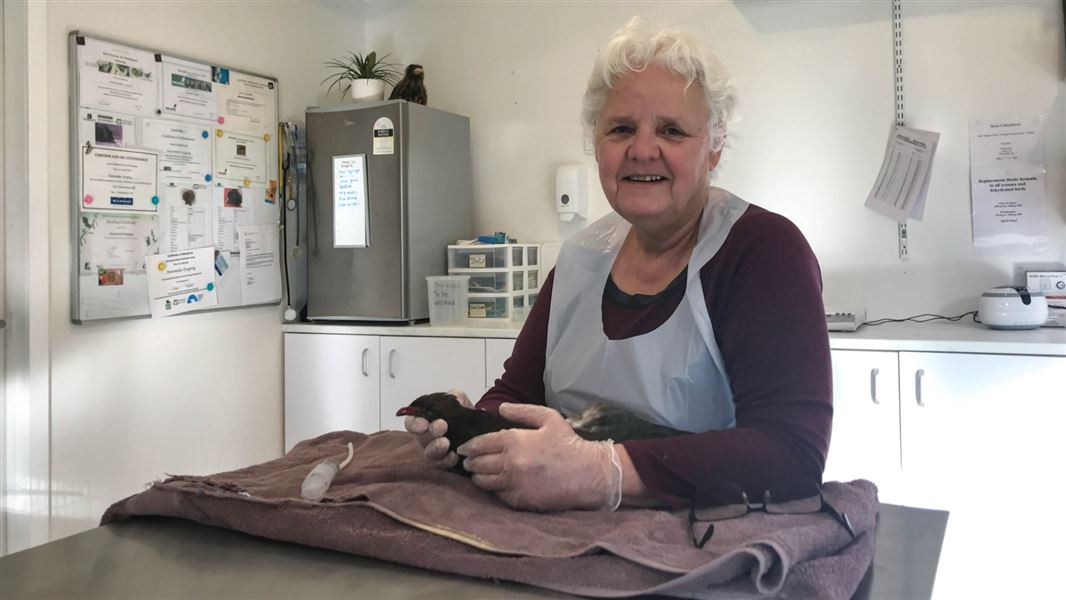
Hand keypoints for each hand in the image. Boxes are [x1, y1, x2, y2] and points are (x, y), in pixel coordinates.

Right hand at [403, 389, 471, 468]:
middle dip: (429, 433)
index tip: (423, 424)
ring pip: (430, 454)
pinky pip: (444, 464)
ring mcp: (437, 452)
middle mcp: (427, 437)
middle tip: (441, 426)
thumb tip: (454, 399)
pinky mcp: (447, 462)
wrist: (479, 427)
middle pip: (421, 439)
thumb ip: (455, 396)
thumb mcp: (460, 399)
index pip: (412, 423)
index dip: (415, 424)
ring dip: (436, 448)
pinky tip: (454, 456)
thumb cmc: (463, 413)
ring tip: (445, 443)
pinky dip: (448, 460)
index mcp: (425, 420)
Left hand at [456, 403, 621, 511]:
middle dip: (471, 462)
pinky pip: (499, 495)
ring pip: (485, 482)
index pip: (480, 444)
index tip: (463, 449)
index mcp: (514, 441)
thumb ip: (522, 411)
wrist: (589, 473)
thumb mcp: (548, 418)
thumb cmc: (569, 444)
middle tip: (468, 462)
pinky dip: (495, 490)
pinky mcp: (521, 500)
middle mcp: (510, 463)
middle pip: (478, 464)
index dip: (469, 447)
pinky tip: (496, 485)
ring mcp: (515, 484)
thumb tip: (500, 408)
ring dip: (478, 477)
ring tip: (477, 474)